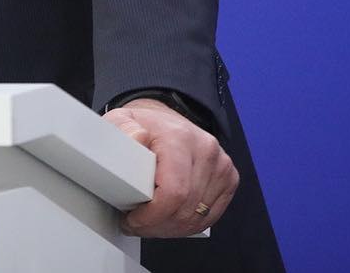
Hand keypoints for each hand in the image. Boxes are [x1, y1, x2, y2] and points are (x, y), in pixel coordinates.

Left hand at [103, 97, 239, 237]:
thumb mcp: (120, 121)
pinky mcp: (229, 179)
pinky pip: (210, 217)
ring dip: (170, 228)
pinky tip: (169, 221)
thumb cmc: (144, 127)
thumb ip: (122, 129)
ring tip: (149, 223)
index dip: (152, 215)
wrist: (167, 122)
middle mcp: (206, 150)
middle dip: (156, 225)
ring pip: (197, 217)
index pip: (174, 192)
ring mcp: (221, 165)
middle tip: (135, 224)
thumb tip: (136, 139)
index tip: (133, 220)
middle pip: (185, 209)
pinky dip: (187, 225)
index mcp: (179, 138)